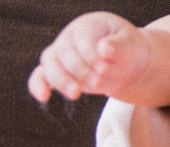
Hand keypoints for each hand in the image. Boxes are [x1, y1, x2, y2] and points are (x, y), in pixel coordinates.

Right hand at [29, 12, 148, 102]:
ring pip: (51, 65)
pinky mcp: (59, 72)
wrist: (127, 61)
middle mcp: (69, 38)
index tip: (104, 67)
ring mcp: (61, 54)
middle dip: (81, 70)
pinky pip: (41, 76)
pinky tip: (43, 97)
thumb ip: (119, 46)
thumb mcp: (131, 44)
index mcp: (88, 26)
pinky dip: (39, 85)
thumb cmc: (128, 49)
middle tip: (98, 81)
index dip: (91, 55)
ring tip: (76, 93)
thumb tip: (105, 49)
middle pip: (65, 53)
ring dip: (62, 80)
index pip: (82, 39)